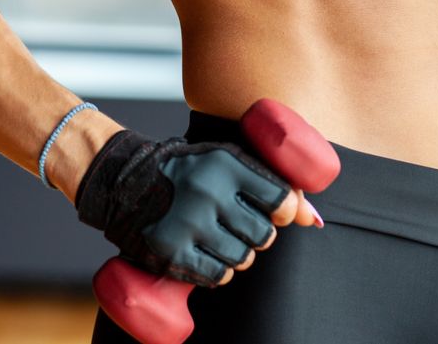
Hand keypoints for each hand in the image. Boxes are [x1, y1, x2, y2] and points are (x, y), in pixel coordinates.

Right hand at [75, 129, 319, 287]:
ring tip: (221, 237)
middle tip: (241, 225)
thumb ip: (273, 183)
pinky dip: (220, 271)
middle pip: (264, 235)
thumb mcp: (228, 162)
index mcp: (226, 164)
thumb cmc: (190, 170)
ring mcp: (187, 223)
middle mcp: (208, 192)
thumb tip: (312, 219)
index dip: (284, 211)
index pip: (281, 199)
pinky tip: (209, 254)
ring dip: (239, 254)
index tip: (273, 210)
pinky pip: (218, 276)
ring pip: (243, 259)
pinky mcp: (171, 251)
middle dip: (259, 234)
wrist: (125, 179)